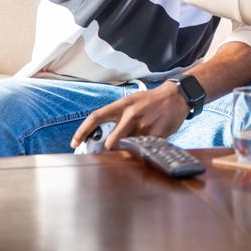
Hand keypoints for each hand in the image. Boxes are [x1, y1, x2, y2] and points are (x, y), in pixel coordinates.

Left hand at [69, 83, 188, 150]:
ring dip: (128, 151)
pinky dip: (143, 151)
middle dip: (108, 151)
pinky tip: (148, 143)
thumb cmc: (150, 101)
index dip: (82, 131)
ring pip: (128, 148)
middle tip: (108, 154)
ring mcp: (144, 125)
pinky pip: (144, 149)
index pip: (96, 117)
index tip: (74, 143)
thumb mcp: (131, 101)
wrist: (176, 96)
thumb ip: (118, 117)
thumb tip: (104, 137)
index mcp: (122, 105)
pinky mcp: (157, 134)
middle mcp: (131, 115)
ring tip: (134, 144)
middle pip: (111, 142)